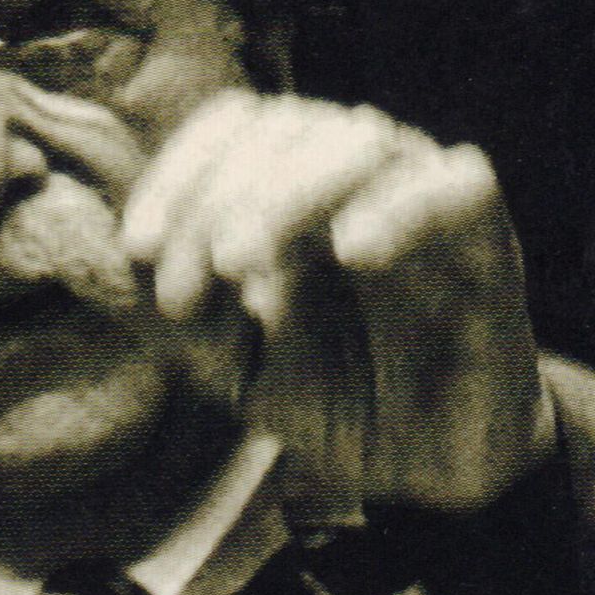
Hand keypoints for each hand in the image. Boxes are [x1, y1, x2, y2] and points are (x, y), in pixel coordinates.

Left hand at [119, 94, 553, 511]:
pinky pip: (455, 184)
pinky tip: (352, 251)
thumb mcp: (226, 363)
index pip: (236, 124)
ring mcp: (420, 197)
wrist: (425, 472)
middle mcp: (354, 175)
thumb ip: (169, 309)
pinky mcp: (488, 238)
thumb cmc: (330, 397)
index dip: (180, 169)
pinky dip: (399, 207)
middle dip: (219, 194)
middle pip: (286, 123)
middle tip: (189, 281)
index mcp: (292, 186)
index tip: (138, 246)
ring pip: (359, 137)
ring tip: (243, 262)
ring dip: (287, 190)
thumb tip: (106, 252)